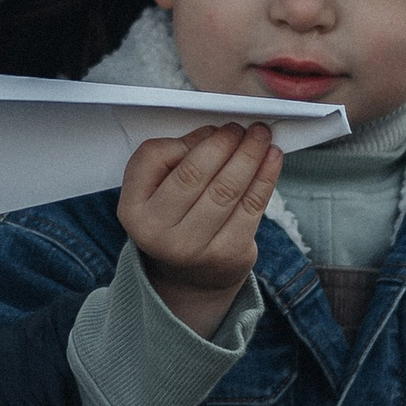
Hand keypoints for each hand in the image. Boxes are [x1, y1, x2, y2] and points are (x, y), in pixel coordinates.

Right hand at [119, 123, 281, 335]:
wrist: (190, 279)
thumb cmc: (174, 221)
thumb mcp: (154, 194)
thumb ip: (172, 160)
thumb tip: (216, 133)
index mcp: (133, 210)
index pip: (154, 158)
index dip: (187, 139)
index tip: (212, 128)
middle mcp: (157, 232)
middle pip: (194, 173)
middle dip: (224, 142)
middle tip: (242, 127)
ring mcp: (194, 248)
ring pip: (227, 188)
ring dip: (249, 154)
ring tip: (260, 135)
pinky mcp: (228, 255)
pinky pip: (252, 206)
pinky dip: (265, 177)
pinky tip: (272, 158)